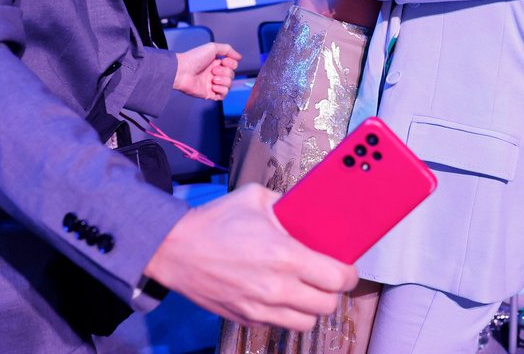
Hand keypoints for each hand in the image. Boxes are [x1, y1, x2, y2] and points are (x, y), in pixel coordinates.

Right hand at [143, 184, 357, 329]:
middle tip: (327, 277)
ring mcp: (260, 308)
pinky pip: (281, 325)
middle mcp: (276, 287)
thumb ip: (287, 204)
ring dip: (312, 306)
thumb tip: (308, 210)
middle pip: (328, 304)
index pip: (338, 278)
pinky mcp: (247, 319)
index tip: (346, 267)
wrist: (175, 249)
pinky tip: (281, 295)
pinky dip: (287, 313)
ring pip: (307, 322)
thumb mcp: (255, 198)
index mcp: (284, 255)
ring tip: (305, 289)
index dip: (349, 273)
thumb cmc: (215, 221)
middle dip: (333, 291)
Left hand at [174, 42, 240, 99]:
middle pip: (232, 75)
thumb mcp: (212, 47)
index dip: (231, 64)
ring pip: (229, 85)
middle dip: (225, 72)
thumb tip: (239, 57)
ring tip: (212, 79)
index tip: (223, 61)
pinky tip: (213, 86)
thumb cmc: (194, 58)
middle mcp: (215, 74)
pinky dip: (221, 90)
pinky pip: (223, 95)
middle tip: (213, 71)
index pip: (233, 65)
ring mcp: (212, 84)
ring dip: (223, 81)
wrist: (182, 71)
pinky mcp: (210, 94)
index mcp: (216, 63)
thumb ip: (227, 49)